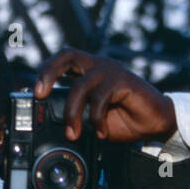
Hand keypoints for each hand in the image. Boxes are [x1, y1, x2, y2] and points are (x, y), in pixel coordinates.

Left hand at [34, 48, 176, 142]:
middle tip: (40, 94)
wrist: (155, 124)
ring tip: (75, 133)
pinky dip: (96, 118)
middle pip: (67, 55)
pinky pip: (99, 97)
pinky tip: (101, 131)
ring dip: (72, 113)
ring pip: (80, 85)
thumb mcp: (93, 120)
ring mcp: (110, 70)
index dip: (45, 72)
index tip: (35, 93)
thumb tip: (54, 125)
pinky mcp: (123, 79)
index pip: (62, 61)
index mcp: (88, 71)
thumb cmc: (125, 120)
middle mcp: (98, 66)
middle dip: (48, 73)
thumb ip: (76, 116)